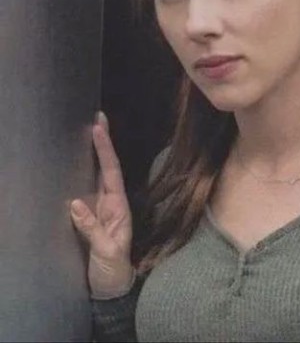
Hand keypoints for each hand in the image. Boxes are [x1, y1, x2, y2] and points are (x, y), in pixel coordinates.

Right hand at [70, 111, 133, 297]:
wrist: (112, 286)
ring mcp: (102, 207)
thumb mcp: (106, 252)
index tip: (99, 129)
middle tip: (98, 118)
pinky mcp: (91, 215)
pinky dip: (84, 172)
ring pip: (97, 174)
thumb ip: (92, 229)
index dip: (106, 150)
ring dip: (94, 153)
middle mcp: (112, 201)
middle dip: (103, 142)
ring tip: (90, 130)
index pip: (112, 172)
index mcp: (119, 206)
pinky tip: (78, 160)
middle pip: (106, 166)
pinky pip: (87, 189)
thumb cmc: (114, 269)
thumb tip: (75, 204)